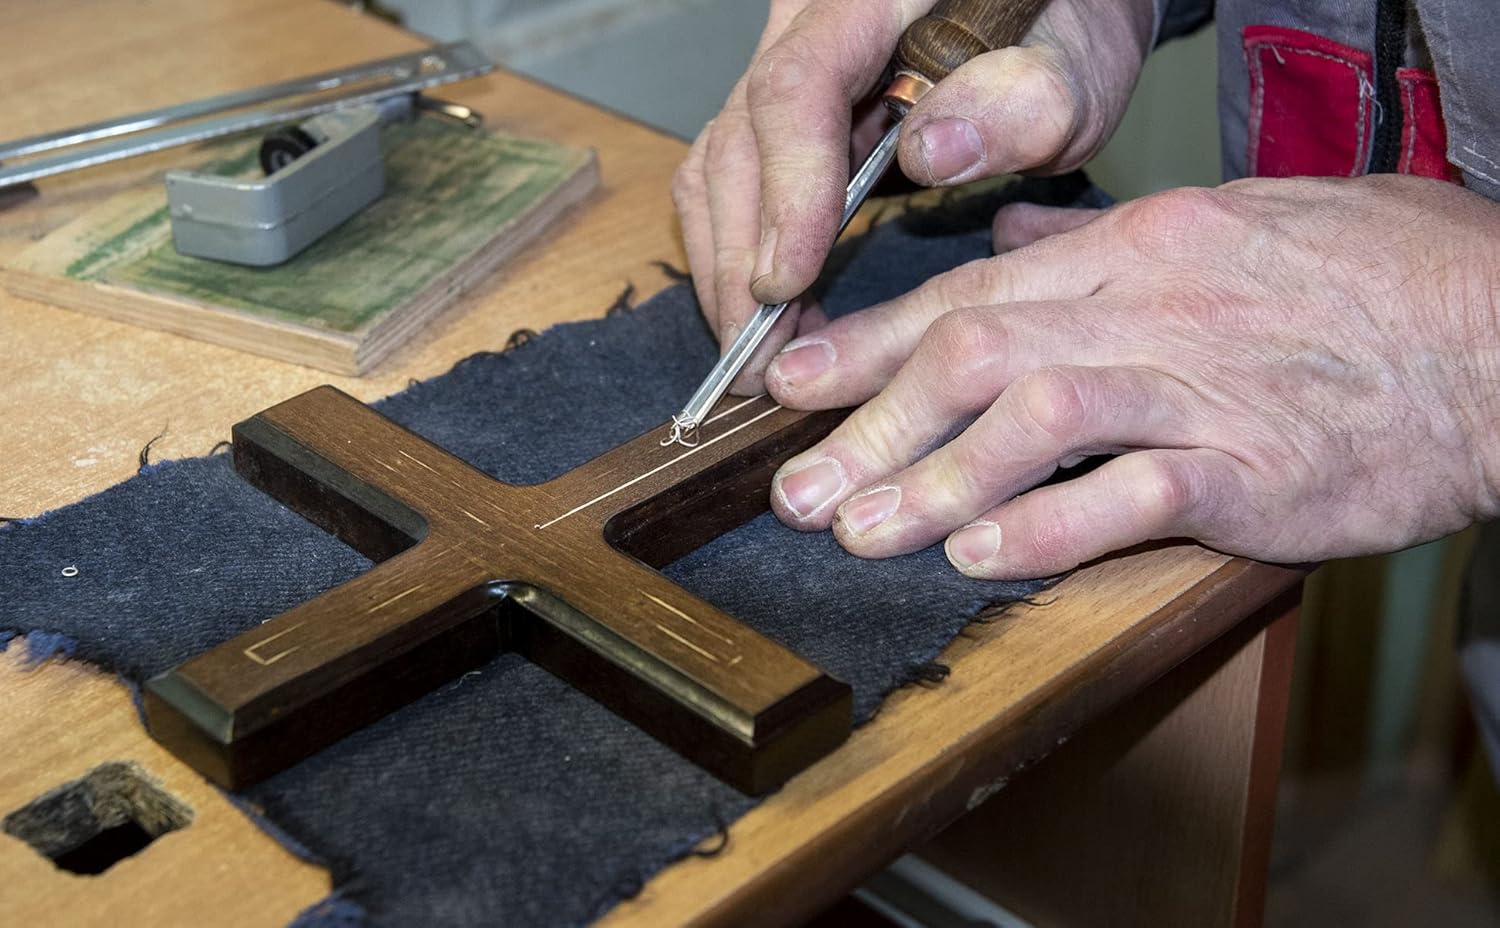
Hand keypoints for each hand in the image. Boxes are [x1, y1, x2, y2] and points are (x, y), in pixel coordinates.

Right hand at [673, 0, 1155, 393]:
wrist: (1046, 12)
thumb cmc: (1063, 31)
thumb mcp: (1076, 63)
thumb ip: (1025, 99)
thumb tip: (928, 154)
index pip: (798, 87)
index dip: (786, 190)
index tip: (787, 281)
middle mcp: (806, 26)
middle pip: (738, 140)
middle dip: (740, 260)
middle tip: (759, 360)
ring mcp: (783, 68)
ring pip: (718, 168)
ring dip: (726, 269)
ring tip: (759, 355)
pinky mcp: (779, 116)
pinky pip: (729, 183)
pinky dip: (735, 255)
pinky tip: (767, 315)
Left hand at [761, 175, 1499, 577]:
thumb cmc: (1374, 277)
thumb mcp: (1230, 225)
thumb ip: (1102, 243)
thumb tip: (1012, 241)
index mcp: (1140, 249)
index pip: (970, 293)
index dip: (869, 344)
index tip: (794, 384)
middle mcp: (1153, 310)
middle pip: (975, 357)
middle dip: (872, 426)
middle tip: (799, 489)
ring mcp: (1200, 389)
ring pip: (1033, 423)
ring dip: (933, 483)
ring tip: (862, 532)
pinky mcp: (1251, 470)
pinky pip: (1129, 499)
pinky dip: (1045, 531)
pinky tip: (980, 560)